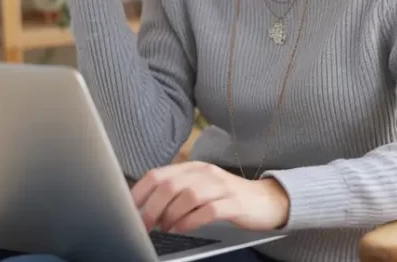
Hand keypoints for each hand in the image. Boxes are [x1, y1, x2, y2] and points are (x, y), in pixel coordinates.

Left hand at [131, 162, 290, 233]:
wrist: (267, 200)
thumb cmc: (227, 198)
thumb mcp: (200, 188)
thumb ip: (176, 192)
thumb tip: (143, 207)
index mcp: (193, 168)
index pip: (158, 174)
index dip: (139, 193)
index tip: (128, 211)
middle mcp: (205, 173)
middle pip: (170, 185)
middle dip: (152, 207)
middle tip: (144, 225)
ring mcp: (221, 187)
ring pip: (188, 196)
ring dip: (170, 214)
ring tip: (165, 228)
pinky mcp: (234, 203)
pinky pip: (208, 210)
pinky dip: (191, 221)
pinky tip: (182, 228)